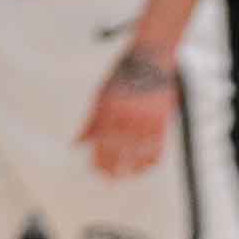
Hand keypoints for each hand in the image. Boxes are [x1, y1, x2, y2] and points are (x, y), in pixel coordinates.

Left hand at [79, 45, 176, 176]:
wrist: (150, 60)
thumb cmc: (122, 76)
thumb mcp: (100, 96)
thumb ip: (91, 121)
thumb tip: (78, 143)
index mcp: (108, 110)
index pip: (101, 141)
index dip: (98, 158)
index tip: (96, 169)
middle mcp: (126, 116)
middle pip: (117, 149)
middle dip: (112, 166)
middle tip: (109, 178)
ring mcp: (145, 119)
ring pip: (137, 151)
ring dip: (131, 166)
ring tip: (126, 176)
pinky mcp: (161, 120)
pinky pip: (157, 145)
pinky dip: (151, 158)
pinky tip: (146, 167)